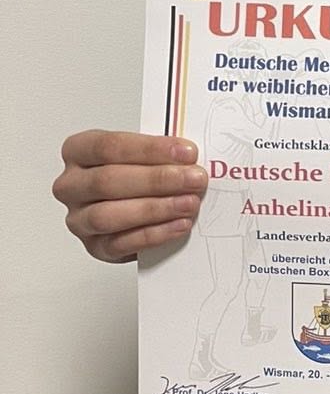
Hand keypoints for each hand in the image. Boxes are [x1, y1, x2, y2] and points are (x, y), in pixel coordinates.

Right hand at [52, 131, 207, 262]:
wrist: (135, 209)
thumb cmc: (138, 172)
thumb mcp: (145, 154)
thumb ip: (161, 153)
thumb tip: (190, 157)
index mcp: (78, 150)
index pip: (108, 146)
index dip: (150, 149)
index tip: (186, 153)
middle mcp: (71, 185)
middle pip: (107, 181)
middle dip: (157, 180)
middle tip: (194, 179)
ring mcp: (79, 219)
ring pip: (108, 215)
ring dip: (155, 209)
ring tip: (189, 204)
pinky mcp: (95, 247)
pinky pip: (121, 243)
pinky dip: (154, 234)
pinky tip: (178, 224)